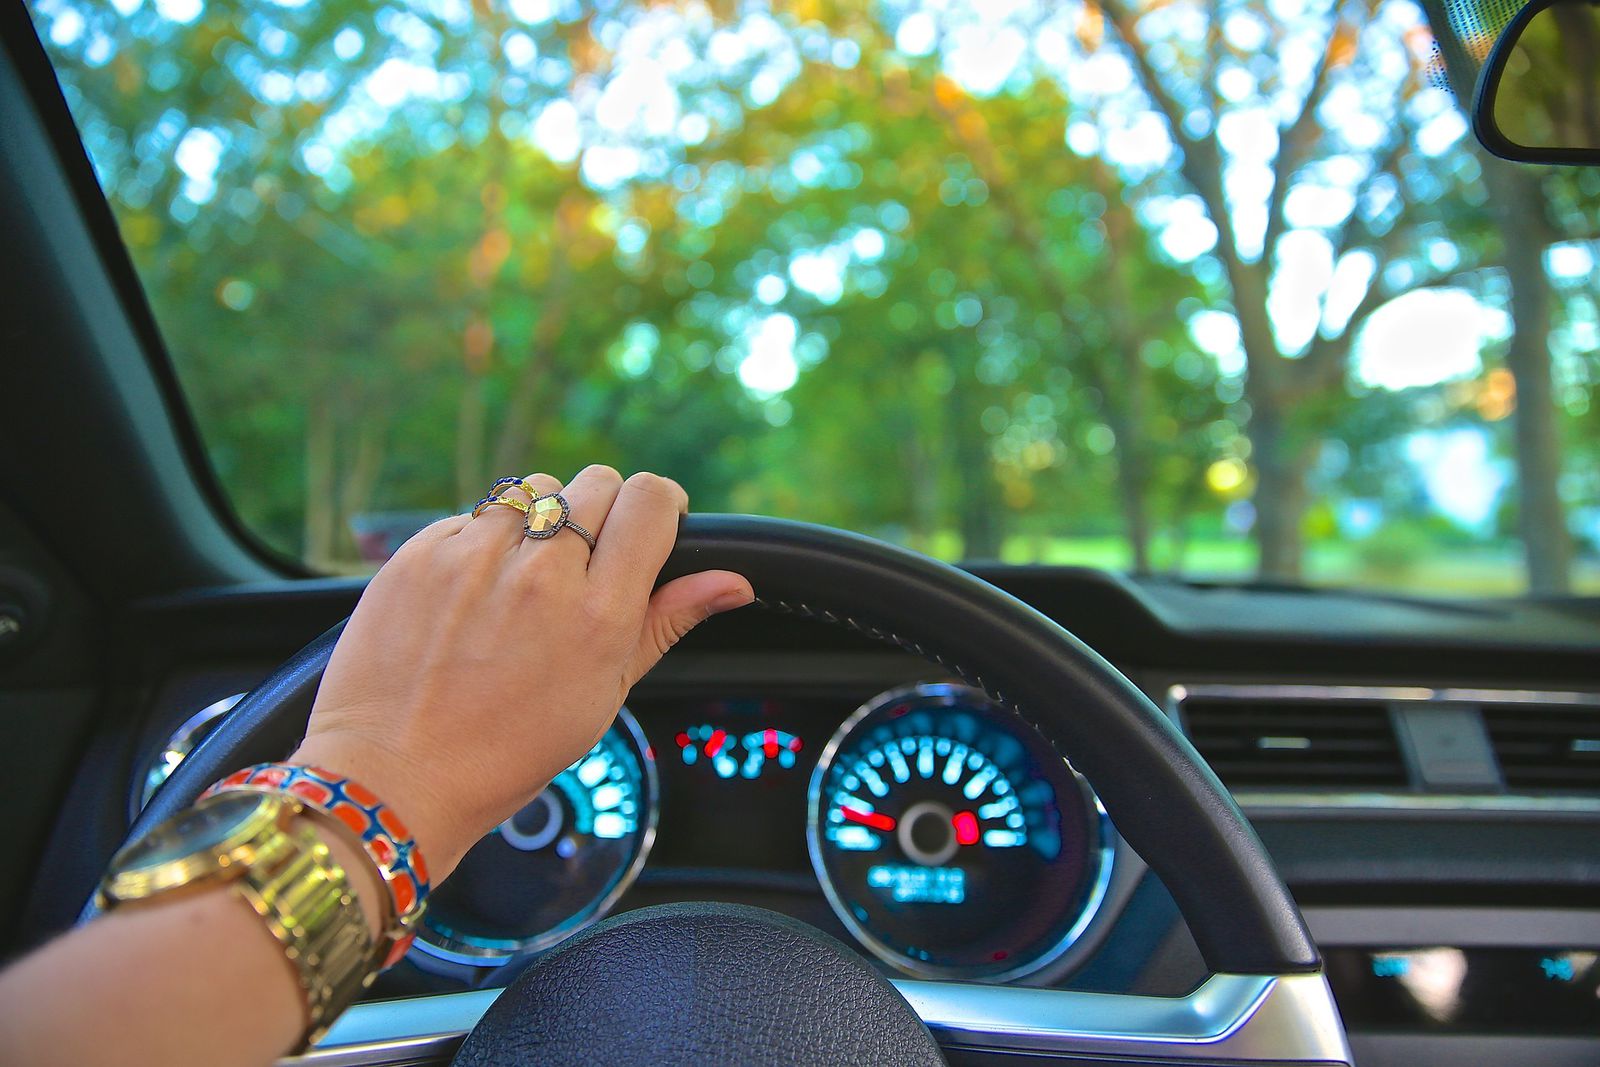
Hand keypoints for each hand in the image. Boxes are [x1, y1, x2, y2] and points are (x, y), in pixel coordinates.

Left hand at [289, 466, 751, 880]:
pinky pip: (471, 516)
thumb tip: (733, 583)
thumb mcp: (604, 694)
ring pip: (534, 489)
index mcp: (596, 615)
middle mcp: (539, 574)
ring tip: (523, 580)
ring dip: (540, 521)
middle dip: (602, 513)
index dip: (658, 506)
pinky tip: (472, 596)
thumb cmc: (508, 751)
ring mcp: (473, 558)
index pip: (649, 501)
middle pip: (596, 482)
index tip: (651, 526)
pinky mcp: (419, 553)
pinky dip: (481, 543)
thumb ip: (666, 622)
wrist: (394, 778)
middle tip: (584, 565)